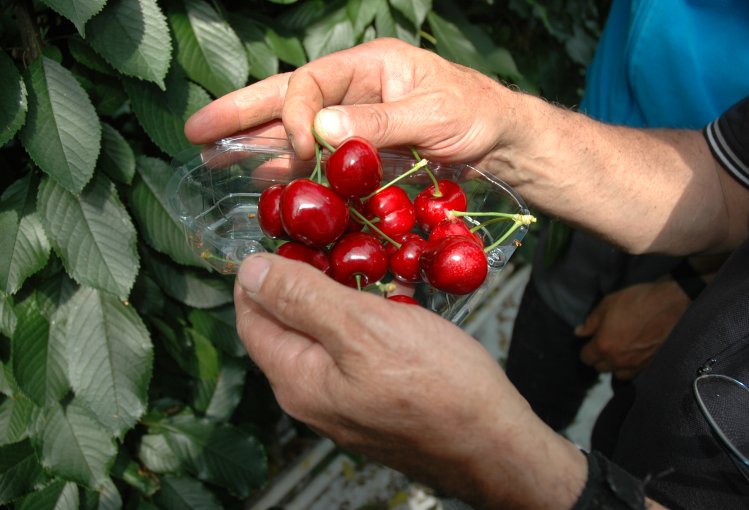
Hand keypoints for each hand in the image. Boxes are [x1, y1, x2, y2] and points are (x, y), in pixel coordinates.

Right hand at [184, 38, 748, 256]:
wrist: (506, 144)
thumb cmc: (479, 118)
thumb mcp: (435, 116)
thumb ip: (378, 123)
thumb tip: (320, 129)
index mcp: (367, 66)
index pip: (309, 83)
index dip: (293, 116)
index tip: (296, 153)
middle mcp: (353, 90)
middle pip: (285, 98)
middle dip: (240, 114)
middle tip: (195, 131)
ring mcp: (355, 122)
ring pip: (294, 130)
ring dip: (256, 146)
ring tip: (214, 159)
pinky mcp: (363, 153)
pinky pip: (317, 160)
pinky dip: (291, 172)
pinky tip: (265, 184)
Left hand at [234, 253, 585, 508]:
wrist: (496, 444)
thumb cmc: (436, 385)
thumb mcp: (362, 327)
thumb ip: (301, 298)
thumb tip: (248, 271)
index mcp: (296, 378)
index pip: (252, 315)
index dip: (262, 272)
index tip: (289, 235)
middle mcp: (312, 395)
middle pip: (290, 324)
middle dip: (308, 278)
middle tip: (339, 241)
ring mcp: (345, 401)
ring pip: (328, 334)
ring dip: (345, 295)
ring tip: (373, 263)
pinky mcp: (376, 400)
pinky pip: (359, 350)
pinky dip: (370, 319)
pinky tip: (397, 298)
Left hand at [577, 280, 689, 379]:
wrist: (670, 304)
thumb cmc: (637, 301)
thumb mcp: (607, 304)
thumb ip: (591, 322)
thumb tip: (579, 332)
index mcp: (604, 346)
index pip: (586, 358)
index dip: (586, 350)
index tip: (590, 342)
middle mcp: (618, 360)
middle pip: (600, 368)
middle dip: (599, 358)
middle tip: (604, 345)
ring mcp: (636, 365)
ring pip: (617, 374)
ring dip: (614, 365)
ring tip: (618, 352)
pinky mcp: (651, 364)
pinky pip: (634, 373)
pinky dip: (630, 368)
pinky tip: (632, 355)